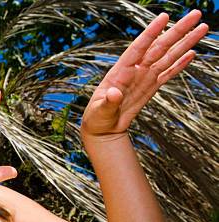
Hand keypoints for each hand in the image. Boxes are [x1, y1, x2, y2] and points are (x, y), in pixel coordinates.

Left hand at [81, 10, 207, 139]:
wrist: (104, 129)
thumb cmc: (97, 118)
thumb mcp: (99, 111)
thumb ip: (108, 102)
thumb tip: (114, 94)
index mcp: (120, 72)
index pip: (138, 47)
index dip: (151, 32)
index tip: (164, 17)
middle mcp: (135, 70)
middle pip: (159, 46)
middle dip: (177, 31)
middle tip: (195, 15)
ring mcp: (144, 78)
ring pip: (168, 56)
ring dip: (184, 42)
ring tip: (202, 28)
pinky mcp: (151, 88)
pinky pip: (168, 73)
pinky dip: (180, 64)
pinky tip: (191, 53)